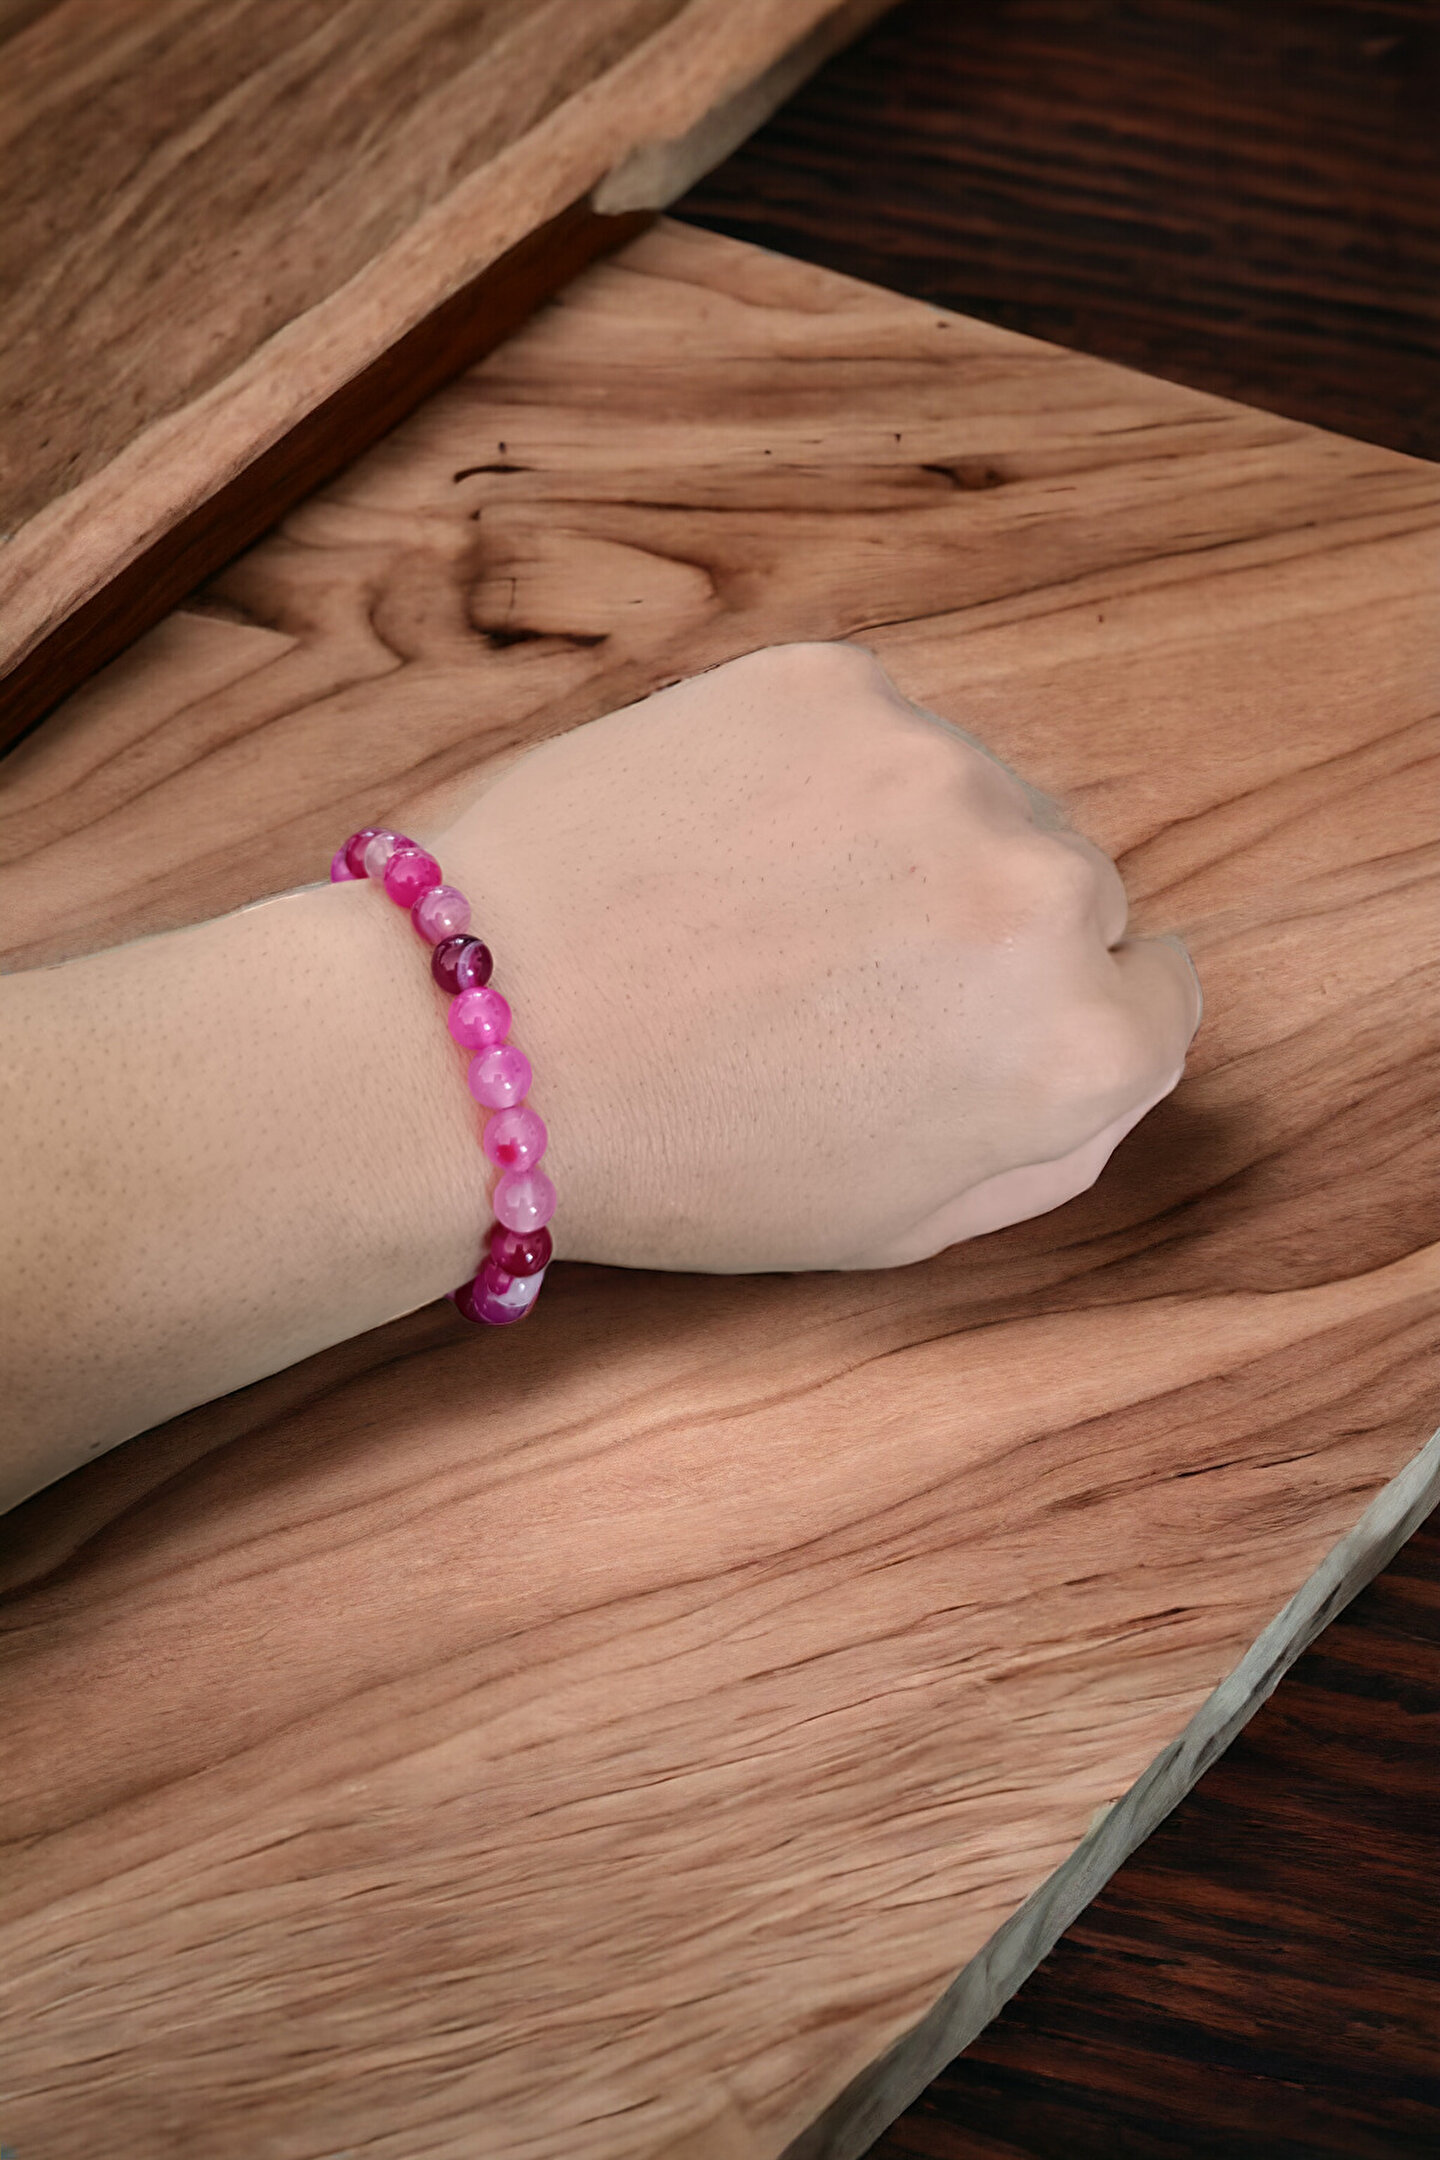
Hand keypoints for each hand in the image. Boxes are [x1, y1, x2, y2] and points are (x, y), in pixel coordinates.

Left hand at [429, 643, 1200, 1275]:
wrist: (475, 1047)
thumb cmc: (678, 1160)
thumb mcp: (901, 1221)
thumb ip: (1051, 1141)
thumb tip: (1112, 1043)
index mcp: (1077, 1047)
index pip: (1155, 991)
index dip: (1057, 1014)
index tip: (972, 1017)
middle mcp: (1042, 891)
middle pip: (1072, 888)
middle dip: (984, 930)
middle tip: (840, 981)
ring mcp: (937, 765)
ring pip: (975, 795)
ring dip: (905, 842)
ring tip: (760, 913)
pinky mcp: (830, 683)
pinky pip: (874, 729)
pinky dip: (818, 775)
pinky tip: (721, 843)